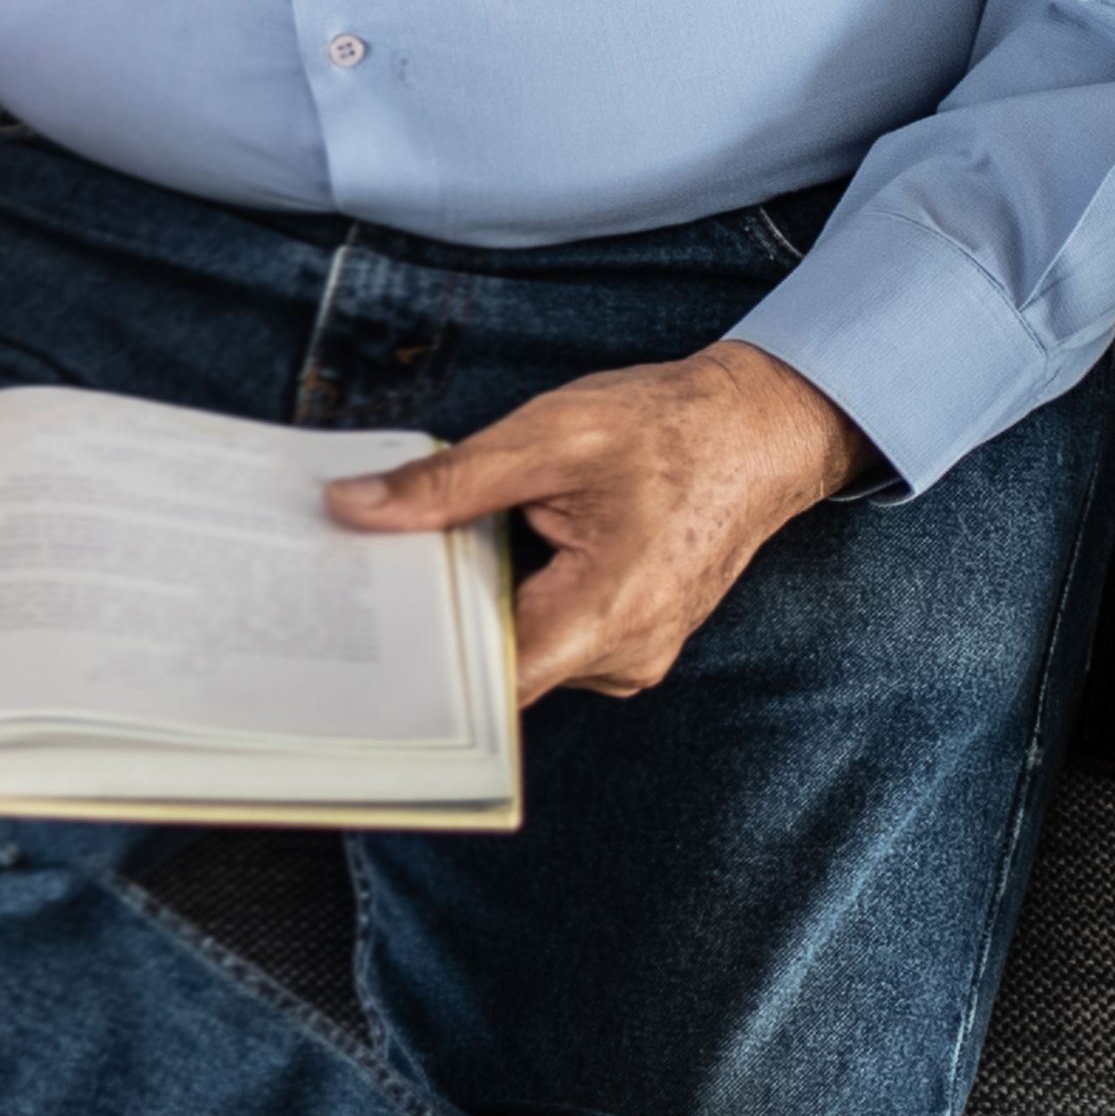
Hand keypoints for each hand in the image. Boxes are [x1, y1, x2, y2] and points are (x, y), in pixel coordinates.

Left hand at [322, 339, 872, 704]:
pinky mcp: (630, 638)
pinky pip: (550, 636)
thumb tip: (352, 508)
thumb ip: (446, 484)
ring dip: (472, 606)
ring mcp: (633, 655)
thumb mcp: (546, 438)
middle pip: (496, 667)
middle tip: (357, 578)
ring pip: (520, 651)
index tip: (356, 640)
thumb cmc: (670, 429)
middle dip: (432, 622)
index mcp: (606, 617)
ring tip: (414, 554)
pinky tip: (475, 555)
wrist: (762, 430)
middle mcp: (624, 657)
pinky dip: (510, 600)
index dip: (418, 668)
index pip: (489, 686)